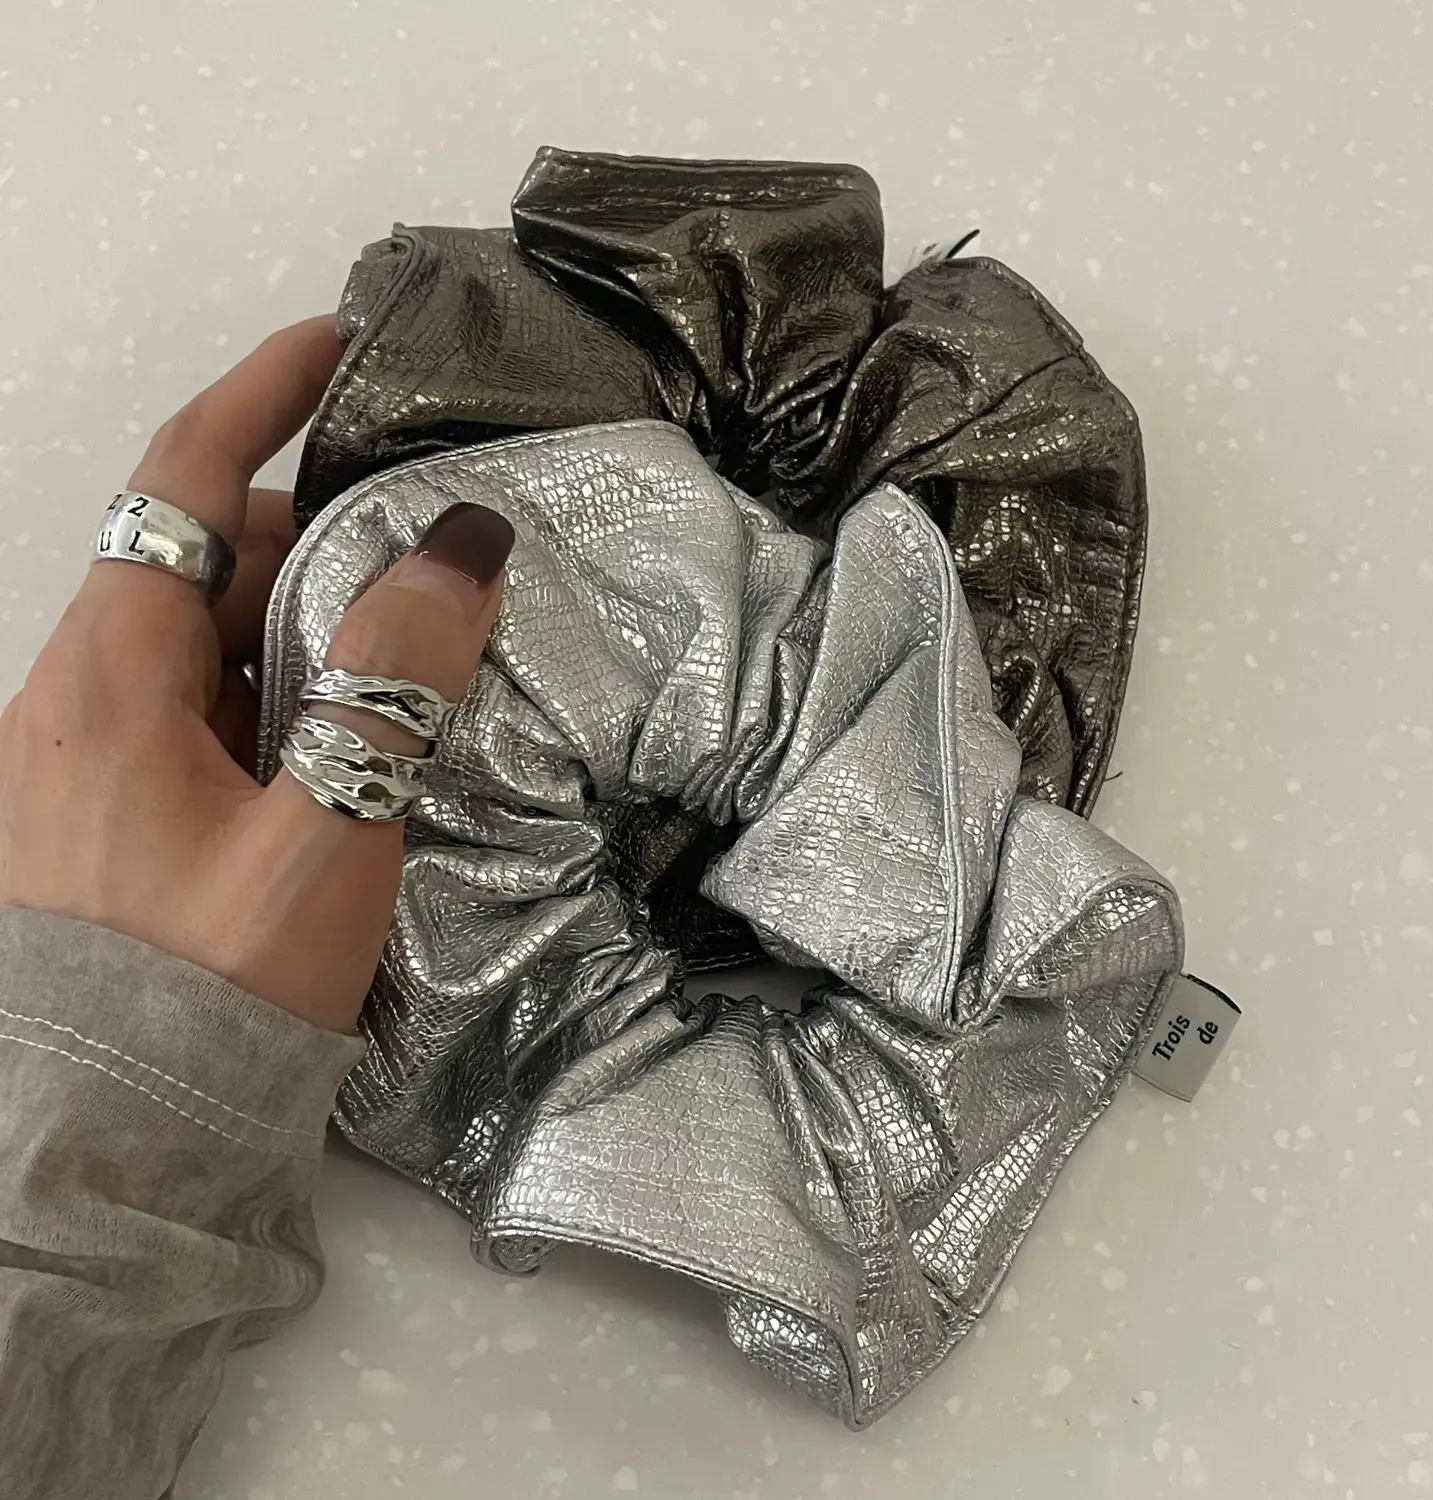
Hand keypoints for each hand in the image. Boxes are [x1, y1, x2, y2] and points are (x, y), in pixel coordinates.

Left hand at [0, 318, 512, 1031]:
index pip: (179, 486)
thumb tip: (462, 544)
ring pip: (190, 653)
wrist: (94, 1151)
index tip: (333, 343)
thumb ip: (396, 680)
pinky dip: (259, 706)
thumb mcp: (327, 826)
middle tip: (414, 560)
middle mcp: (68, 704)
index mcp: (107, 679)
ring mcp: (70, 768)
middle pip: (192, 570)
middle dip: (301, 541)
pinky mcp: (88, 826)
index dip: (257, 396)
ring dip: (288, 636)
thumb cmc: (206, 988)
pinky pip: (181, 723)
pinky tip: (331, 758)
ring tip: (396, 670)